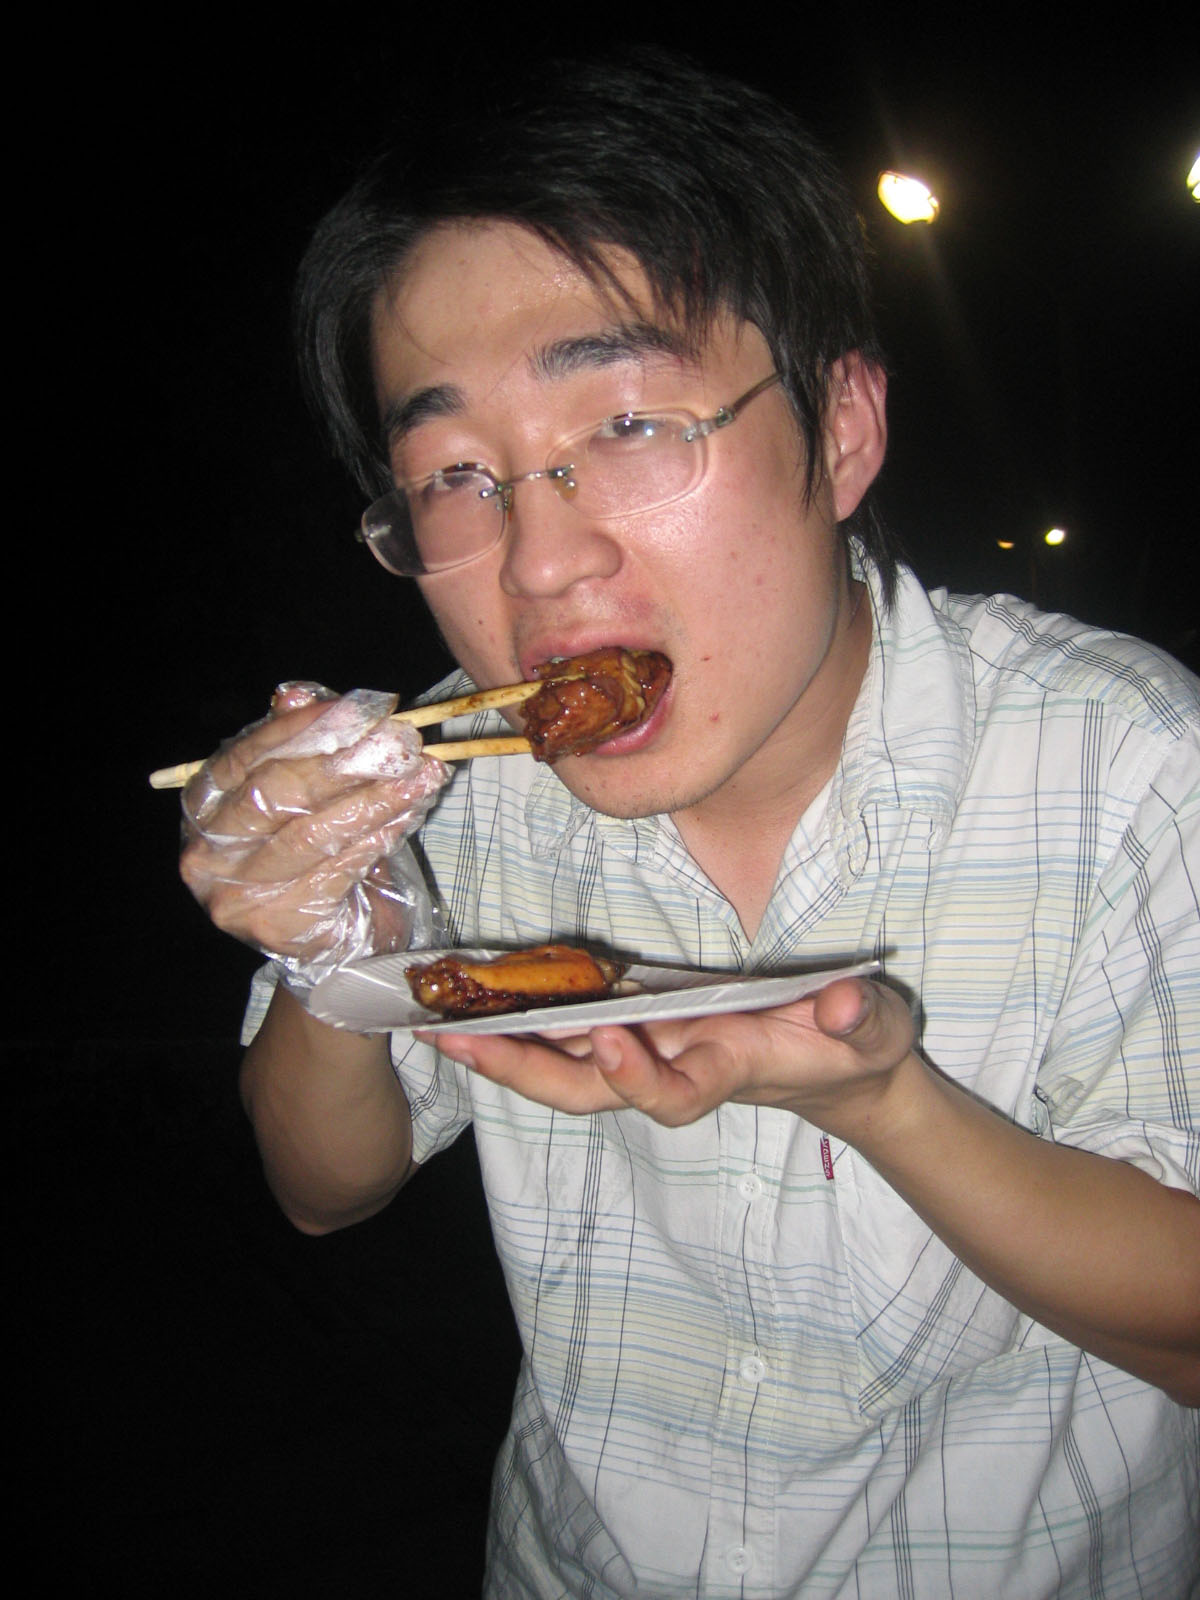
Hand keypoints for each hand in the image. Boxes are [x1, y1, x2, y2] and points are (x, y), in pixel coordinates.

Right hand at [179, 682, 447, 970]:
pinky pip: (337, 869)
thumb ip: (298, 744)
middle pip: (276, 793)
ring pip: (313, 833)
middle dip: (345, 762)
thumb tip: (296, 693)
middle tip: (400, 743)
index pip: (246, 755)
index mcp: (202, 809)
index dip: (304, 728)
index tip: (363, 710)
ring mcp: (236, 895)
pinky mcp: (278, 925)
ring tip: (421, 775)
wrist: (330, 942)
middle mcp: (206, 853)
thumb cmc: (314, 857)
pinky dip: (379, 837)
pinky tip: (409, 814)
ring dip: (375, 799)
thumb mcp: (304, 796)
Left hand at [425, 975, 915, 1132]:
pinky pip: (578, 1030)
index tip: (611, 1036)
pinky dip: (531, 1019)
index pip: (673, 1093)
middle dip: (523, 1071)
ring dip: (507, 1048)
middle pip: (588, 1090)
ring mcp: (657, 1050)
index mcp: (727, 1070)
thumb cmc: (855, 1049)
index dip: (638, 1075)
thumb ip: (861, 1019)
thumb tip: (841, 1007)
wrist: (839, 1068)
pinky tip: (480, 999)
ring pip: (570, 1065)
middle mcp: (677, 1067)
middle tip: (456, 1043)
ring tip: (440, 1027)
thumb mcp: (874, 1032)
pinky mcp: (649, 1025)